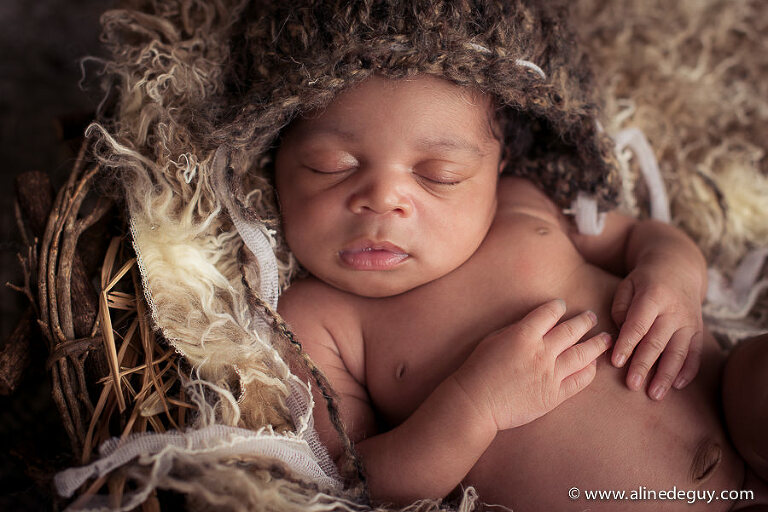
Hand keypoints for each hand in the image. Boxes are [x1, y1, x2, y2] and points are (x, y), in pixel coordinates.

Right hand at [451, 299, 611, 431]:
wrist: (476, 402)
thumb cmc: (478, 369)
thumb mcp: (493, 339)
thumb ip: (516, 330)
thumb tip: (535, 326)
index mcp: (524, 334)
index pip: (549, 313)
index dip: (558, 307)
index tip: (562, 306)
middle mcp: (541, 352)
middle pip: (572, 330)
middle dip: (585, 321)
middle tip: (592, 317)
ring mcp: (550, 374)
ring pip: (583, 354)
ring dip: (597, 343)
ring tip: (605, 338)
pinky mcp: (554, 395)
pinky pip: (580, 380)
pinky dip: (589, 370)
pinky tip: (593, 364)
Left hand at [610, 264, 703, 399]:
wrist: (679, 269)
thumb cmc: (645, 282)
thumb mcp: (627, 285)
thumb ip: (621, 309)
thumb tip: (622, 337)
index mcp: (653, 296)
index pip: (638, 325)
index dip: (627, 344)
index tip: (616, 362)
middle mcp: (674, 310)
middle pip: (657, 342)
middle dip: (644, 365)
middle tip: (632, 386)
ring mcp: (690, 321)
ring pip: (678, 352)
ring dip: (666, 375)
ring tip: (654, 395)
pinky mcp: (698, 330)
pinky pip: (695, 353)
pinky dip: (688, 371)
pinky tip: (677, 386)